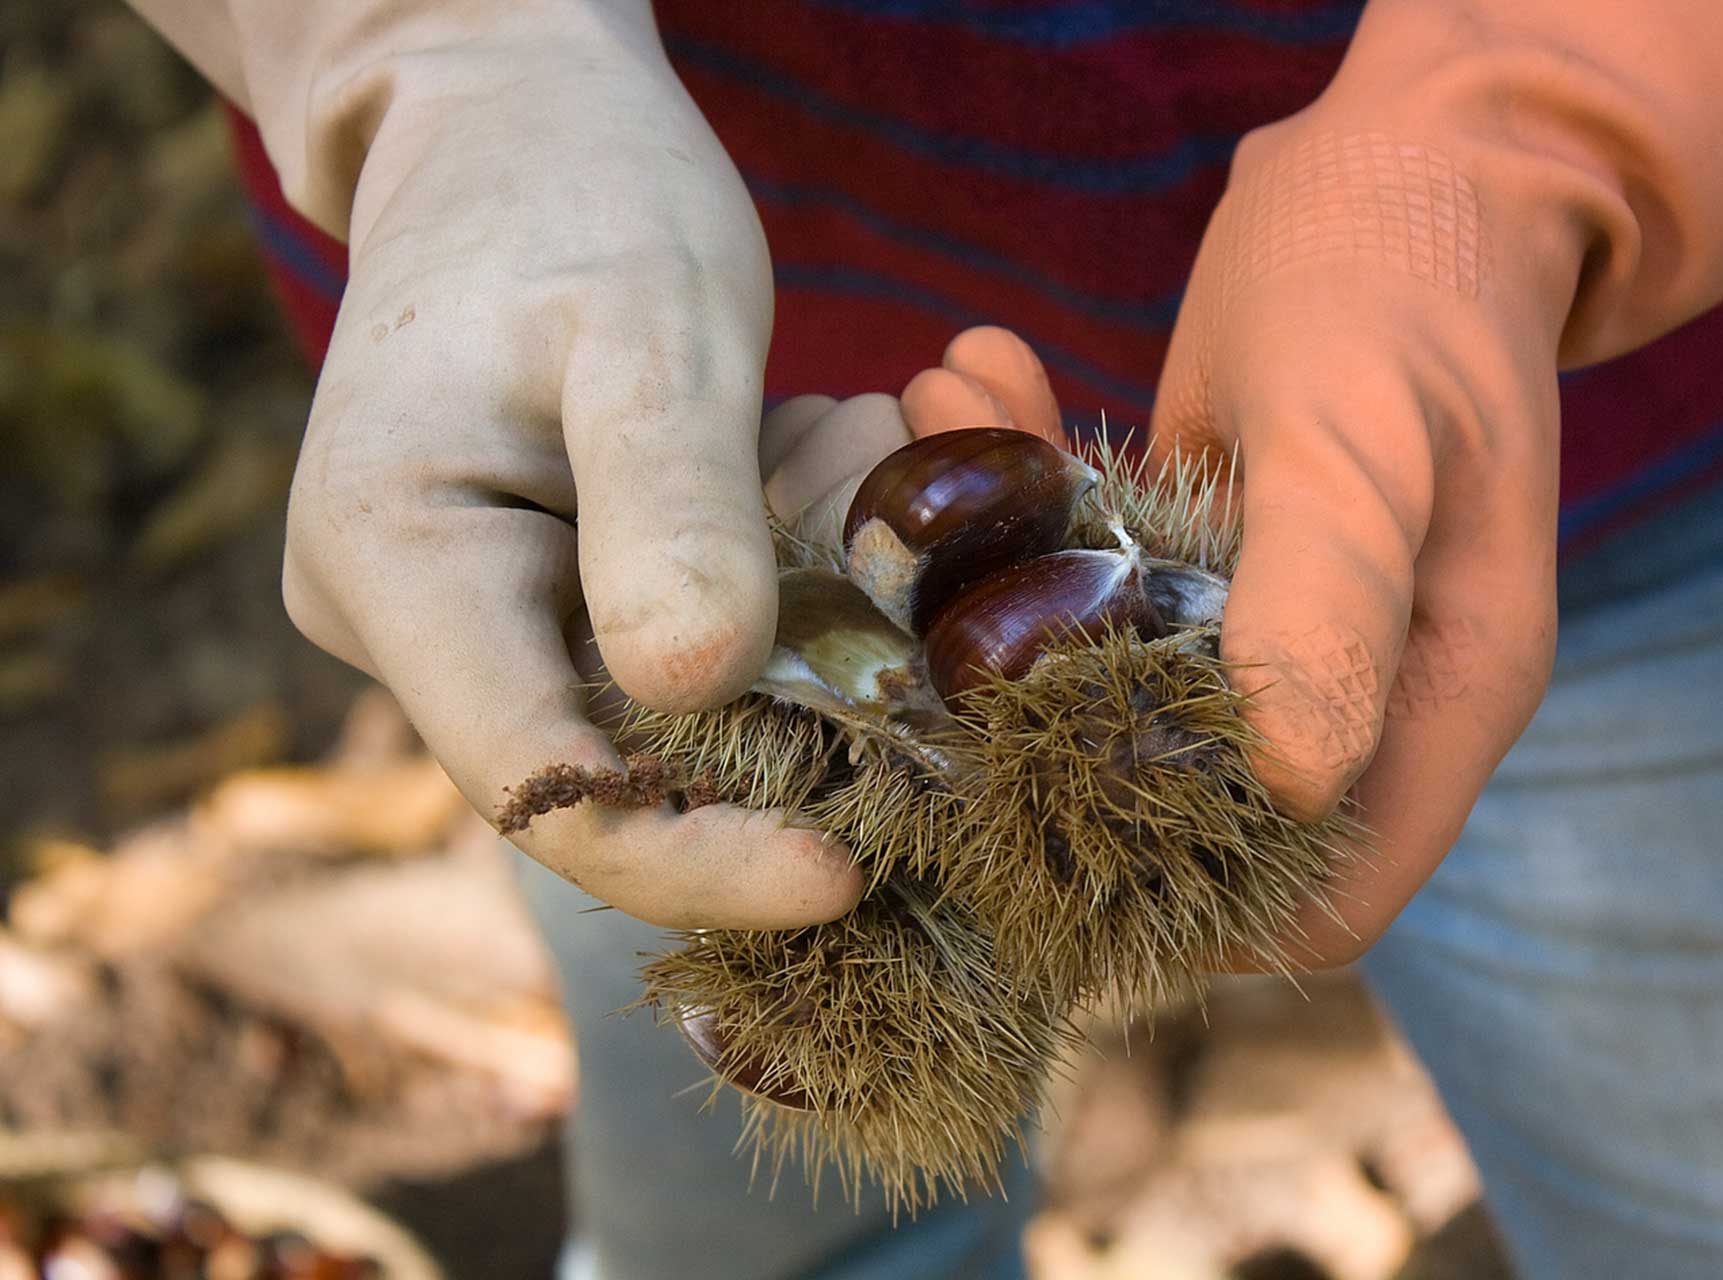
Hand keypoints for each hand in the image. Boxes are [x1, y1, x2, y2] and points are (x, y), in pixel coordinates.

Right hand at [246, 9, 869, 929]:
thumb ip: (670, 504)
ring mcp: (477, 610)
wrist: (513, 119)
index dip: (695, 856)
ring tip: (852, 440)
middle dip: (795, 702)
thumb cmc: (577, 194)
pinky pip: (686, 633)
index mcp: (395, 560)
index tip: (853, 862)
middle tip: (909, 562)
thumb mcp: (647, 329)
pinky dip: (783, 572)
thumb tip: (694, 688)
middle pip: (621, 759)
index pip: (542, 786)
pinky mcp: (544, 587)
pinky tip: (822, 450)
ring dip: (805, 615)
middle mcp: (413, 619)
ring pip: (677, 697)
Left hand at [899, 319, 1540, 969]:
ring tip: (929, 416)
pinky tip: (965, 377)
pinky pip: (1098, 562)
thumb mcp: (1362, 432)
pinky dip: (1024, 484)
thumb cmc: (1408, 281)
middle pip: (1186, 793)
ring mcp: (1277, 617)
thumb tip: (1295, 783)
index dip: (1197, 914)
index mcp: (1437, 694)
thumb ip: (1332, 595)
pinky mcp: (1209, 546)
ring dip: (1001, 563)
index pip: (1327, 887)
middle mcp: (1358, 681)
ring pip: (1110, 667)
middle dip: (1038, 712)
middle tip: (923, 585)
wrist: (1421, 152)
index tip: (1026, 856)